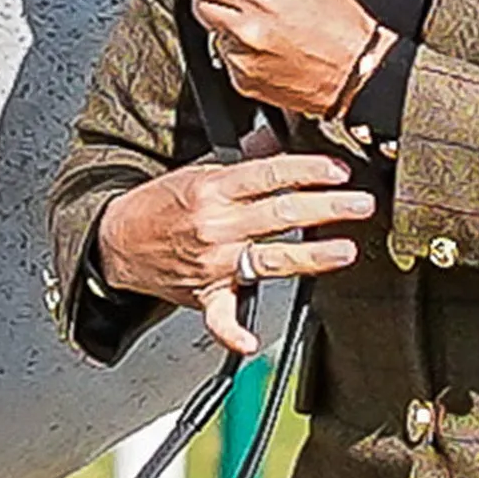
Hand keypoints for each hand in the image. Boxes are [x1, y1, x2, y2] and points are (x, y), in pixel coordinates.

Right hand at [95, 129, 373, 357]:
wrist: (117, 240)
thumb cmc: (160, 206)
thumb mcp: (200, 170)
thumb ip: (245, 159)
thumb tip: (280, 136)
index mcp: (214, 189)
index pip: (270, 174)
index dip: (309, 170)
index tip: (340, 171)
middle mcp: (216, 226)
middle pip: (280, 213)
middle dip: (326, 208)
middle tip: (360, 205)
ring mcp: (212, 263)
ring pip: (269, 259)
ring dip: (310, 256)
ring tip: (343, 251)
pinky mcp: (205, 294)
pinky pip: (220, 318)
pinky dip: (233, 333)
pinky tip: (252, 342)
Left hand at [191, 0, 394, 122]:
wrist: (354, 70)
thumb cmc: (336, 19)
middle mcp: (246, 30)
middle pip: (201, 3)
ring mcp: (242, 58)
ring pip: (212, 31)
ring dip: (230, 24)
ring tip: (267, 24)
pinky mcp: (242, 81)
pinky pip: (225, 58)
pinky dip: (240, 50)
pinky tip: (268, 46)